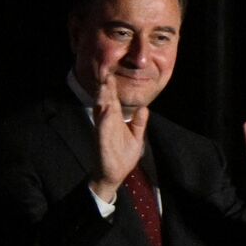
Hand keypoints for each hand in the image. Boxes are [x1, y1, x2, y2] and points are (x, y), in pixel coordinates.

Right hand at [89, 75, 147, 202]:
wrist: (114, 175)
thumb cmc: (122, 157)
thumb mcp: (136, 137)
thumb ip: (139, 123)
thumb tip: (144, 108)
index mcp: (115, 120)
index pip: (114, 100)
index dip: (112, 86)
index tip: (111, 71)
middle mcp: (107, 123)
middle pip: (106, 101)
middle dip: (105, 86)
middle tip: (104, 69)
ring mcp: (103, 131)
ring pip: (102, 111)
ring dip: (103, 98)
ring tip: (104, 84)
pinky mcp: (101, 142)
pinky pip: (102, 128)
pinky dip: (103, 118)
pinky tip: (105, 109)